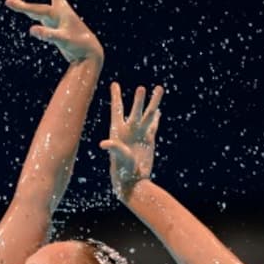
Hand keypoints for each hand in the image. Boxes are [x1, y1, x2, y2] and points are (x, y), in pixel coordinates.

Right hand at [5, 0, 102, 63]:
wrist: (88, 53)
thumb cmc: (78, 45)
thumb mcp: (63, 39)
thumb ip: (48, 34)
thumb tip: (31, 29)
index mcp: (62, 11)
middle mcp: (58, 14)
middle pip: (37, 7)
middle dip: (22, 4)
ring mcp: (56, 21)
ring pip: (37, 11)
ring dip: (24, 7)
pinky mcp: (55, 30)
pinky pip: (41, 20)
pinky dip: (33, 16)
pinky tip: (29, 18)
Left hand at [99, 82, 162, 196]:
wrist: (133, 180)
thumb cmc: (122, 169)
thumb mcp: (118, 157)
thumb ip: (113, 148)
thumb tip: (103, 143)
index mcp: (118, 130)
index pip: (117, 109)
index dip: (116, 96)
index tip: (114, 84)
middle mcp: (129, 129)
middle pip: (136, 109)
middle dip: (139, 99)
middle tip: (142, 88)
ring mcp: (139, 133)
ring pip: (148, 114)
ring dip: (154, 102)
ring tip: (159, 88)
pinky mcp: (148, 140)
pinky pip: (153, 125)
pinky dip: (156, 118)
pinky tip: (158, 110)